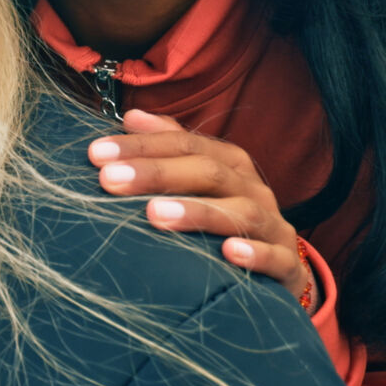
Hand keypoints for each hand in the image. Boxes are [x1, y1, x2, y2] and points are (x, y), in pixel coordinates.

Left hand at [88, 109, 313, 304]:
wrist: (280, 269)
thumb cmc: (224, 217)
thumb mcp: (198, 181)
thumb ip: (168, 147)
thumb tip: (130, 117)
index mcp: (230, 165)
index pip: (185, 145)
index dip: (142, 146)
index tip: (96, 154)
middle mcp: (254, 190)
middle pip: (208, 172)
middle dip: (156, 173)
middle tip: (109, 181)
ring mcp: (274, 227)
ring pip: (241, 212)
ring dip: (197, 212)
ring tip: (154, 215)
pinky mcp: (289, 266)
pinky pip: (277, 257)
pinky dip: (254, 253)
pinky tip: (228, 253)